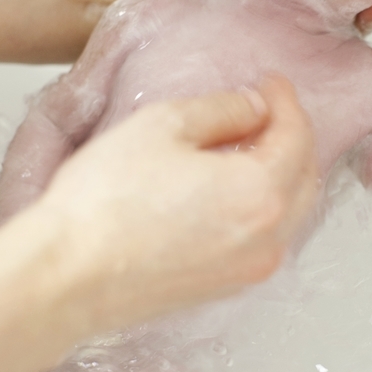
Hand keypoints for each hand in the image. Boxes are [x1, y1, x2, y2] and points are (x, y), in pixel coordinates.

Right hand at [39, 75, 318, 331]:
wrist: (66, 276)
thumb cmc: (106, 200)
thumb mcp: (163, 126)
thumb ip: (223, 110)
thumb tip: (253, 108)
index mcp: (261, 192)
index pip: (297, 136)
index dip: (286, 101)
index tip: (270, 83)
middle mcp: (268, 238)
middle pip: (305, 177)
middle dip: (291, 138)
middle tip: (264, 111)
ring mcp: (248, 270)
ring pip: (289, 213)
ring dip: (279, 175)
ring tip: (245, 146)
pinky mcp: (224, 288)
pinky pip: (264, 240)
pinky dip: (261, 209)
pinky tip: (229, 190)